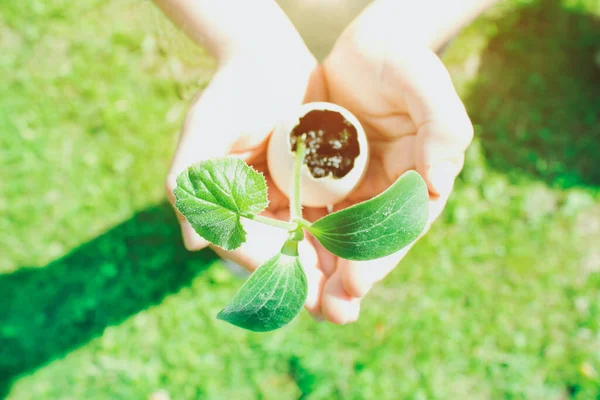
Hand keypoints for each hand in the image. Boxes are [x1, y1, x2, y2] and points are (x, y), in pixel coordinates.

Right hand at [164, 42, 334, 314]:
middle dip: (310, 284)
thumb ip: (191, 180)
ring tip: (356, 295)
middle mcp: (257, 210)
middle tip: (337, 312)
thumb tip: (193, 245)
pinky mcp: (314, 185)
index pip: (249, 248)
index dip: (275, 272)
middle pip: (283, 255)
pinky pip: (331, 216)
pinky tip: (370, 253)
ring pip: (310, 242)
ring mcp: (286, 200)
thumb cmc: (230, 90)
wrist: (266, 57)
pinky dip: (348, 236)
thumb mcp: (205, 129)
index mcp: (227, 207)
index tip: (303, 295)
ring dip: (333, 270)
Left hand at [304, 27, 473, 323]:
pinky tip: (281, 259)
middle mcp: (389, 193)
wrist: (369, 45)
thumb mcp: (426, 85)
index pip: (399, 229)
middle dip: (349, 280)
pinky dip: (300, 239)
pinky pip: (313, 215)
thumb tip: (439, 186)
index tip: (354, 284)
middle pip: (369, 245)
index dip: (378, 258)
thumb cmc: (403, 61)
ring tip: (303, 303)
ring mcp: (358, 189)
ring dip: (322, 272)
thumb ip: (442, 131)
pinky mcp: (328, 180)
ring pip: (339, 239)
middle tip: (329, 313)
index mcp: (419, 181)